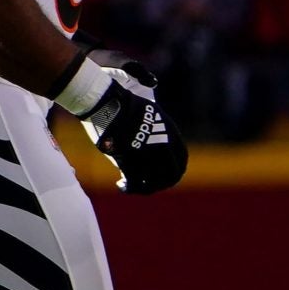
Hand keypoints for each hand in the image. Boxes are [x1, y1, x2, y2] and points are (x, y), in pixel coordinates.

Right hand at [62, 53, 186, 194]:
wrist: (106, 101)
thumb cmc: (122, 103)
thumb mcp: (149, 111)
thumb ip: (155, 129)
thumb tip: (149, 143)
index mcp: (170, 132)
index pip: (181, 159)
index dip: (174, 171)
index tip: (164, 175)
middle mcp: (162, 145)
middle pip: (171, 175)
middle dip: (161, 184)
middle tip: (148, 185)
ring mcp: (147, 153)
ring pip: (153, 182)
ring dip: (144, 188)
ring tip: (132, 186)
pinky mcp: (130, 159)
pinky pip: (134, 183)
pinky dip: (129, 188)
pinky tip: (121, 186)